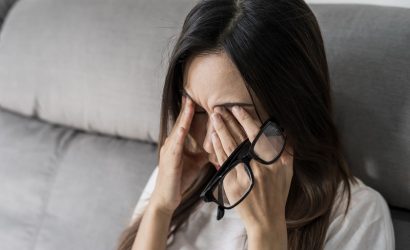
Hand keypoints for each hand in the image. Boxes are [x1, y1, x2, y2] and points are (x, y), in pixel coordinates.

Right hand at [150, 95, 205, 215]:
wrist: (166, 199)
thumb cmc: (179, 181)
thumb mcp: (194, 163)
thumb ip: (203, 153)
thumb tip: (214, 144)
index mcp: (176, 145)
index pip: (183, 125)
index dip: (188, 112)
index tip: (193, 99)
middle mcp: (170, 145)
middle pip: (180, 123)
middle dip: (185, 108)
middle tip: (190, 93)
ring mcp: (169, 151)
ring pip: (178, 129)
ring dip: (184, 116)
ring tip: (189, 102)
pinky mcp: (170, 160)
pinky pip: (175, 144)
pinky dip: (180, 133)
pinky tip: (184, 125)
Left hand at [210, 106, 292, 232]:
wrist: (266, 220)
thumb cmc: (277, 195)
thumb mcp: (287, 172)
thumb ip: (286, 151)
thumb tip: (283, 131)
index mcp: (273, 162)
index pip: (257, 135)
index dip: (246, 120)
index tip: (237, 108)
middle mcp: (259, 167)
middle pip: (240, 138)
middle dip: (229, 121)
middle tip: (219, 108)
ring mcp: (244, 175)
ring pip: (229, 147)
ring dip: (221, 130)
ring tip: (214, 117)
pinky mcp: (231, 183)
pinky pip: (222, 161)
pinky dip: (217, 147)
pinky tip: (213, 136)